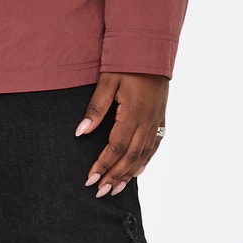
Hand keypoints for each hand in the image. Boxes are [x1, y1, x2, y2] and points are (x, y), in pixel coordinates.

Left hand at [75, 72, 168, 195]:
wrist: (152, 50)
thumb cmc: (126, 63)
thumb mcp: (107, 81)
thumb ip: (95, 108)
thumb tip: (81, 132)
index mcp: (133, 113)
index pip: (116, 147)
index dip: (103, 165)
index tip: (90, 180)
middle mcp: (148, 121)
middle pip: (130, 157)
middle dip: (115, 176)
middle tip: (100, 191)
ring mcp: (157, 121)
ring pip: (143, 155)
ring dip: (129, 174)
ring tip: (115, 189)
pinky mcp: (161, 118)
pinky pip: (154, 146)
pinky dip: (145, 161)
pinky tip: (136, 172)